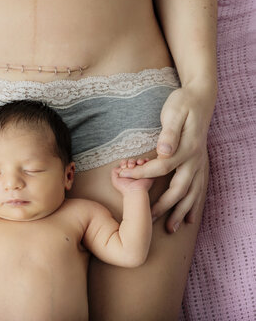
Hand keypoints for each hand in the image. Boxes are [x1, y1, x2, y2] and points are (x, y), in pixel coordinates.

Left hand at [111, 158, 154, 193]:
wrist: (134, 191)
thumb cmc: (124, 187)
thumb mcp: (115, 179)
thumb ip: (114, 171)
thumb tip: (119, 167)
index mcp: (126, 172)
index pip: (125, 163)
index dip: (124, 162)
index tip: (124, 166)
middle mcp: (133, 171)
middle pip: (132, 161)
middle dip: (131, 161)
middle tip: (131, 166)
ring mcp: (140, 171)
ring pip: (139, 161)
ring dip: (138, 160)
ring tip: (138, 164)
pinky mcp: (147, 172)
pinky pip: (147, 163)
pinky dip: (146, 160)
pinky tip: (143, 162)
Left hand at [118, 84, 215, 232]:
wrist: (201, 97)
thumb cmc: (183, 103)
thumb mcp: (174, 112)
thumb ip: (169, 133)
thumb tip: (164, 151)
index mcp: (187, 149)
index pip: (161, 167)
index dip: (142, 173)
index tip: (125, 176)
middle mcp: (196, 160)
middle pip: (179, 189)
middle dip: (163, 206)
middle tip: (148, 220)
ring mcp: (200, 164)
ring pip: (192, 194)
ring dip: (181, 212)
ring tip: (171, 228)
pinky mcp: (201, 164)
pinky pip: (200, 190)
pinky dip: (195, 205)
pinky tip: (191, 218)